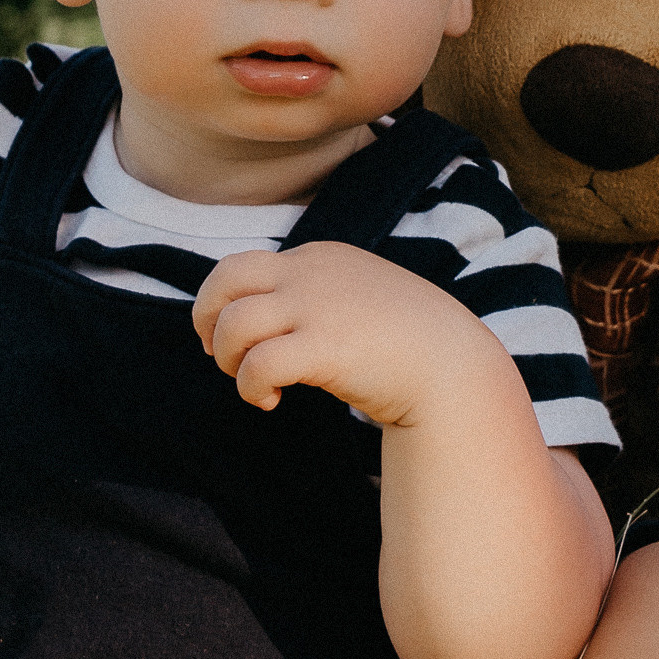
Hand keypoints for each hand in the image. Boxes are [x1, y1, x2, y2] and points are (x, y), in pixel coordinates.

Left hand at [192, 241, 498, 426]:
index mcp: (319, 257)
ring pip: (234, 323)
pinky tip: (271, 401)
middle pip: (224, 279)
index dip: (221, 304)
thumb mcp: (358, 297)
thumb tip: (273, 324)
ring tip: (251, 383)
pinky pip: (258, 364)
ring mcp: (317, 308)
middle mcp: (311, 273)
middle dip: (206, 318)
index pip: (242, 267)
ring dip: (228, 358)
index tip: (228, 338)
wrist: (453, 366)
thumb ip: (319, 296)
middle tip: (217, 355)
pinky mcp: (324, 348)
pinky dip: (250, 387)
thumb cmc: (407, 342)